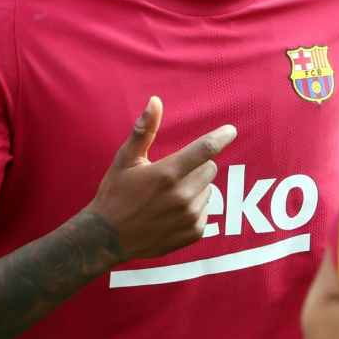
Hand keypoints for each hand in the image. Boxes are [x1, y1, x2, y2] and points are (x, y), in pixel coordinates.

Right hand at [84, 96, 236, 260]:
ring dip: (195, 189)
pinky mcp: (193, 233)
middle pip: (210, 169)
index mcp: (167, 173)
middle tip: (171, 176)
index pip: (205, 150)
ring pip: (208, 190)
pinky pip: (206, 211)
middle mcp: (182, 196)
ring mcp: (189, 216)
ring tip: (168, 197)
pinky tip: (172, 213)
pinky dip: (194, 209)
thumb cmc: (115, 193)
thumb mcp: (125, 159)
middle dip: (196, 167)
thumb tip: (155, 101)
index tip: (231, 130)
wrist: (107, 238)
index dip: (221, 137)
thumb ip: (144, 130)